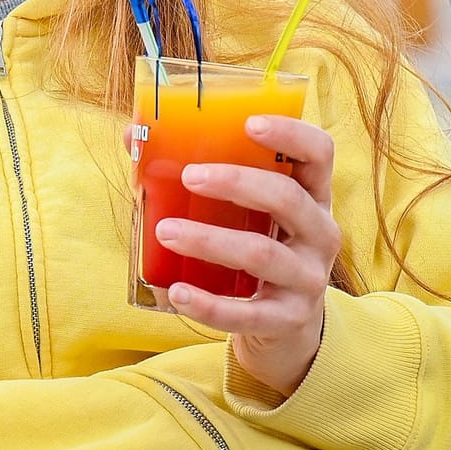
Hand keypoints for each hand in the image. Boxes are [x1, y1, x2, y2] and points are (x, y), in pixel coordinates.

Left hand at [155, 115, 340, 397]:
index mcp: (311, 196)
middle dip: (237, 183)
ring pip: (262, 254)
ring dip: (210, 240)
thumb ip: (199, 173)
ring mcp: (308, 279)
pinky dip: (208, 304)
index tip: (250, 123)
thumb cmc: (253, 248)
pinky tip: (177, 292)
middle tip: (189, 176)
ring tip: (165, 231)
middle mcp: (319, 234)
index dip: (291, 133)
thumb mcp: (242, 211)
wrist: (283, 326)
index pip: (318, 153)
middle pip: (288, 198)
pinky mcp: (288, 319)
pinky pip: (246, 313)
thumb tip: (131, 136)